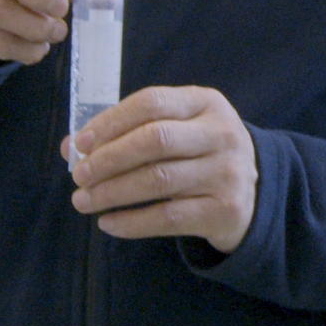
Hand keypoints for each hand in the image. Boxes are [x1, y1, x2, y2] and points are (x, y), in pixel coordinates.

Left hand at [67, 86, 257, 253]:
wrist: (254, 194)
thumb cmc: (200, 154)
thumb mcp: (177, 130)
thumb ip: (128, 132)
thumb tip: (71, 147)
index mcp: (205, 103)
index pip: (152, 103)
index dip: (111, 121)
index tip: (80, 143)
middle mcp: (221, 134)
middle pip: (155, 140)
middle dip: (109, 159)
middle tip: (79, 176)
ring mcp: (226, 173)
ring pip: (158, 180)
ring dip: (112, 192)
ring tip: (83, 201)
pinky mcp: (224, 210)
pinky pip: (168, 218)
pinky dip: (131, 222)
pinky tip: (108, 223)